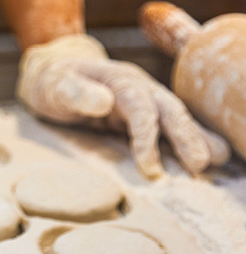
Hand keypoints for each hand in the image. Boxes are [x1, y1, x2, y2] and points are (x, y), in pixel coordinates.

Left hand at [17, 34, 229, 177]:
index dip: (147, 137)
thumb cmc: (54, 82)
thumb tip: (104, 103)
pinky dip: (184, 141)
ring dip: (192, 139)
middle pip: (168, 111)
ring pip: (173, 119)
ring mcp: (142, 102)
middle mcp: (139, 89)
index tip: (149, 167)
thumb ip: (76, 93)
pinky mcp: (139, 117)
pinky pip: (165, 128)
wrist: (54, 75)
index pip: (140, 108)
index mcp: (120, 81)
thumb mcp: (57, 85)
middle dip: (185, 137)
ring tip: (209, 164)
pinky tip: (200, 157)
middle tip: (198, 165)